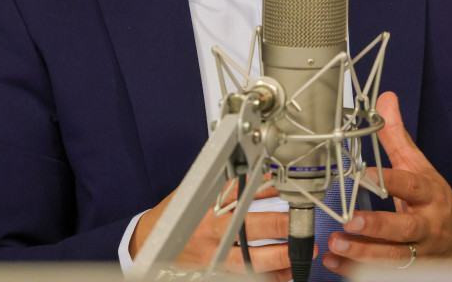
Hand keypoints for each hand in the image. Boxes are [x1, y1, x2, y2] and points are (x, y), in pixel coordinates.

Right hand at [132, 177, 306, 280]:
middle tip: (304, 229)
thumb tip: (268, 179)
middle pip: (251, 229)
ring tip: (300, 257)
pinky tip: (282, 275)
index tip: (290, 192)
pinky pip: (243, 277)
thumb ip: (233, 188)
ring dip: (279, 260)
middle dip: (282, 228)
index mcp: (207, 204)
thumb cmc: (175, 215)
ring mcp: (212, 256)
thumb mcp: (199, 193)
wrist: (147, 243)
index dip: (269, 192)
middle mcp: (210, 232)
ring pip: (251, 261)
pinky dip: (266, 277)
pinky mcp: (212, 273)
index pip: (242, 194)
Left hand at [323, 91, 451, 275]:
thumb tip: (385, 99)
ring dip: (362, 254)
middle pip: (404, 229)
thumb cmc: (435, 201)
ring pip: (393, 257)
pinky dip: (355, 270)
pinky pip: (383, 274)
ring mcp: (420, 252)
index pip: (411, 186)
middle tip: (349, 221)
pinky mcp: (411, 271)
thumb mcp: (420, 168)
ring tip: (335, 244)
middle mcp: (426, 225)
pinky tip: (333, 262)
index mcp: (429, 195)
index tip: (362, 174)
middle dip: (377, 227)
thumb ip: (398, 138)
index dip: (389, 180)